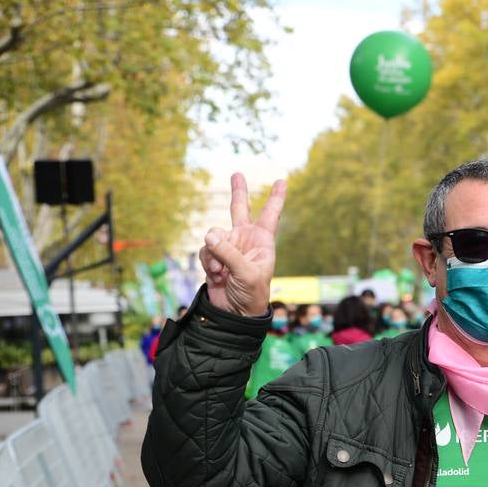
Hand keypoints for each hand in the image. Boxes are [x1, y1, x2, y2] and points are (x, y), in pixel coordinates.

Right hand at [199, 172, 286, 317]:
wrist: (235, 312)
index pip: (271, 214)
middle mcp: (246, 240)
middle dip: (238, 192)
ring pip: (214, 236)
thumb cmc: (252, 293)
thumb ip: (228, 252)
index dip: (276, 197)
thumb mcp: (246, 273)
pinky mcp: (214, 256)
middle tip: (237, 174)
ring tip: (221, 272)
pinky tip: (216, 275)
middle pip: (240, 210)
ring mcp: (229, 247)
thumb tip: (209, 234)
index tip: (282, 180)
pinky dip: (207, 262)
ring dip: (215, 254)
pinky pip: (205, 249)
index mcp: (263, 241)